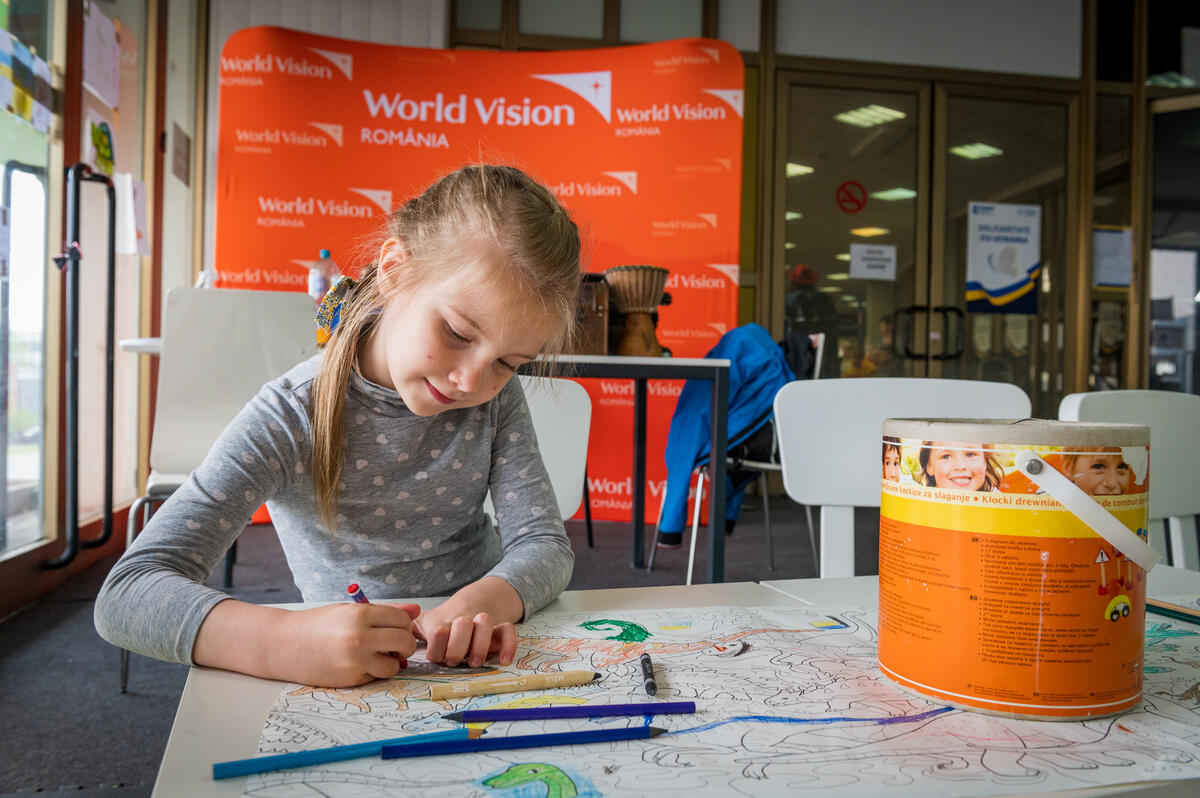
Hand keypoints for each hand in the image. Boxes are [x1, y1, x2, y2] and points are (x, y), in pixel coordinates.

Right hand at [278, 602, 420, 686]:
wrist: (284, 644)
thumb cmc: (319, 624)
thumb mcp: (350, 610)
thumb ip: (384, 611)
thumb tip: (416, 610)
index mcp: (360, 614)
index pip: (401, 619)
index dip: (403, 623)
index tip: (395, 627)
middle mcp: (359, 637)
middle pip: (404, 641)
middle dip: (404, 644)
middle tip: (395, 645)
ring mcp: (355, 661)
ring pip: (394, 665)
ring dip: (391, 662)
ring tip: (377, 655)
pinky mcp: (350, 679)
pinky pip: (376, 677)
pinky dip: (374, 672)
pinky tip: (360, 664)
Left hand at [412, 605, 517, 667]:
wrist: (477, 598)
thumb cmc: (446, 620)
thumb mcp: (425, 622)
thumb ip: (408, 630)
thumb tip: (393, 637)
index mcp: (443, 622)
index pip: (438, 633)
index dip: (436, 649)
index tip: (436, 656)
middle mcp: (464, 619)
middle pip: (461, 625)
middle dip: (457, 647)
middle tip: (454, 659)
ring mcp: (484, 621)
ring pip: (485, 623)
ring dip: (479, 645)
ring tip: (474, 661)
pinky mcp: (502, 627)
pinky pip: (509, 631)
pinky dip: (508, 646)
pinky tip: (503, 661)